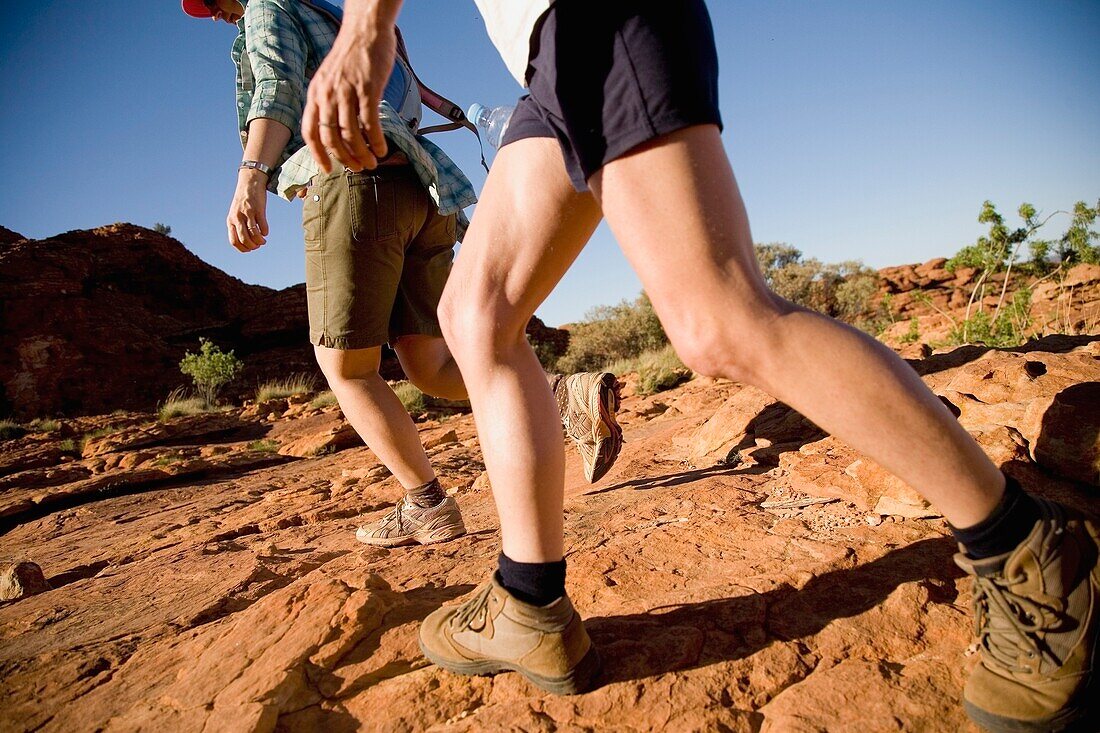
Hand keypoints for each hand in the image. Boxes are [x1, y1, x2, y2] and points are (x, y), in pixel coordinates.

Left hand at [227, 169, 269, 251]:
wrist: (250, 183)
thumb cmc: (244, 201)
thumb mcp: (236, 214)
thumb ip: (238, 226)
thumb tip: (245, 243)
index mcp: (231, 221)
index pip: (234, 241)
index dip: (243, 248)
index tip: (250, 248)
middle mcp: (237, 217)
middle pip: (244, 239)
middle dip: (253, 246)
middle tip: (258, 245)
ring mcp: (247, 213)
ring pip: (254, 234)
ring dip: (260, 241)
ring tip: (263, 241)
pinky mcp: (258, 209)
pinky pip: (262, 226)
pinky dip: (265, 232)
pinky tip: (265, 231)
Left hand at [302, 14, 394, 172]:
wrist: (365, 30)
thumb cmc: (351, 56)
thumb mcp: (330, 79)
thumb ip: (329, 102)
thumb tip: (336, 130)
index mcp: (316, 94)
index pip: (311, 132)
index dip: (319, 154)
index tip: (329, 169)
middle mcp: (327, 95)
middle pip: (331, 138)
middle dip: (345, 159)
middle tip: (358, 168)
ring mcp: (347, 92)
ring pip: (351, 135)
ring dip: (362, 154)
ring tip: (372, 162)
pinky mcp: (367, 89)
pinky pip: (370, 123)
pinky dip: (376, 140)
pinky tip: (382, 149)